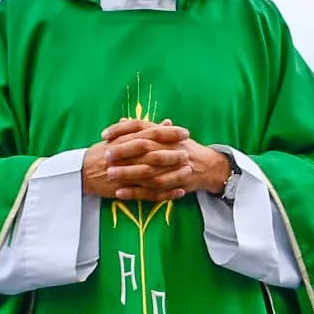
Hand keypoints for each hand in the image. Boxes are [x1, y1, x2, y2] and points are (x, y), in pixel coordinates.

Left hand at [84, 122, 229, 199]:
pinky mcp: (174, 184)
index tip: (104, 135)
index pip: (141, 126)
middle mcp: (170, 147)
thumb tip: (122, 120)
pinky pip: (153, 190)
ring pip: (147, 170)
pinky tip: (120, 193)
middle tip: (106, 156)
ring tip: (110, 175)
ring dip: (127, 173)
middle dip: (123, 151)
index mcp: (166, 134)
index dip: (121, 130)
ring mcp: (173, 167)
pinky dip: (136, 192)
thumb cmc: (183, 148)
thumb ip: (145, 128)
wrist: (209, 166)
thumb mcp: (166, 134)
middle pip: (144, 147)